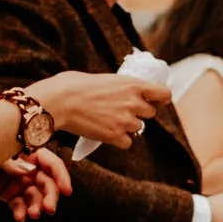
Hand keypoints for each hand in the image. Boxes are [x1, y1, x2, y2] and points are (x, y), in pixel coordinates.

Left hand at [0, 149, 72, 221]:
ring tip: (32, 215)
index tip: (66, 190)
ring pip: (35, 196)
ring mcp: (19, 181)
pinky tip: (19, 217)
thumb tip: (28, 172)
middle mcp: (28, 167)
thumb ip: (12, 163)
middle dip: (50, 196)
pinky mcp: (9, 193)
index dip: (61, 176)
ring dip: (36, 206)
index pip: (51, 164)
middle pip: (46, 183)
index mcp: (29, 153)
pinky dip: (21, 211)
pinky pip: (19, 204)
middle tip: (48, 209)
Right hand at [25, 71, 169, 148]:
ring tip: (108, 120)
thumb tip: (121, 92)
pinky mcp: (115, 136)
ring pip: (138, 128)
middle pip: (150, 113)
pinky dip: (119, 140)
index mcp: (133, 85)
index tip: (155, 100)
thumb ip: (120, 87)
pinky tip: (107, 133)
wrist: (58, 102)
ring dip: (127, 126)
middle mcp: (134, 103)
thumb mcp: (104, 78)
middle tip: (121, 111)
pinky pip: (127, 142)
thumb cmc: (73, 85)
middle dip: (138, 112)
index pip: (164, 94)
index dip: (160, 98)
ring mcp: (125, 121)